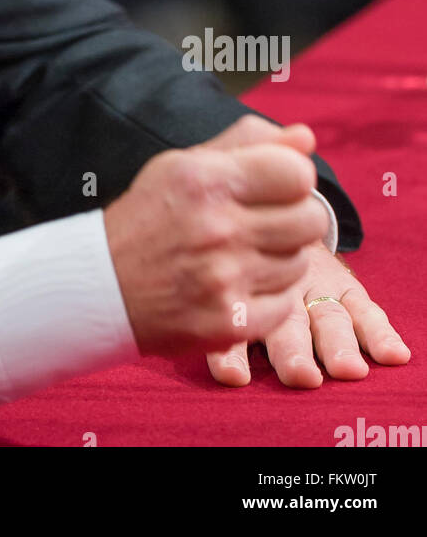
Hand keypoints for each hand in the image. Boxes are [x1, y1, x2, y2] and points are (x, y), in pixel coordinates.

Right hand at [106, 114, 330, 356]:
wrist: (101, 285)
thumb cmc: (149, 216)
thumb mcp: (184, 165)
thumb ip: (247, 144)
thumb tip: (305, 138)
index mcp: (205, 180)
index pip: (297, 173)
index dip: (293, 176)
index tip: (276, 184)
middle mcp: (217, 228)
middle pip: (310, 220)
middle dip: (295, 217)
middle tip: (265, 221)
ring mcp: (224, 279)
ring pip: (299, 263)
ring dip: (280, 257)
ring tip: (244, 253)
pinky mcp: (228, 323)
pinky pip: (286, 306)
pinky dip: (270, 297)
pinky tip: (240, 285)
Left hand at [207, 241, 410, 386]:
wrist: (269, 211)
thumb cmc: (232, 253)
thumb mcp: (211, 264)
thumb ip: (203, 299)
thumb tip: (198, 356)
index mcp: (239, 286)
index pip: (234, 322)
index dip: (232, 354)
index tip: (233, 377)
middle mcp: (278, 287)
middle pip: (285, 323)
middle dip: (293, 352)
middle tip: (302, 376)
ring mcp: (314, 286)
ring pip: (326, 318)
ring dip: (336, 345)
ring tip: (346, 369)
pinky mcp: (344, 285)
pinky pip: (364, 309)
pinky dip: (378, 332)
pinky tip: (391, 353)